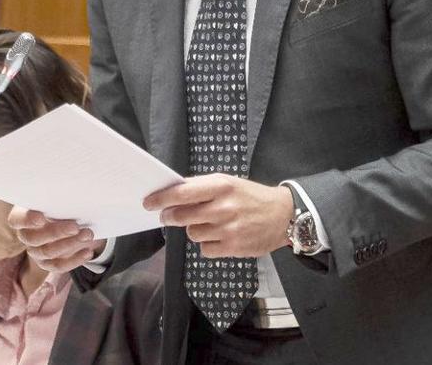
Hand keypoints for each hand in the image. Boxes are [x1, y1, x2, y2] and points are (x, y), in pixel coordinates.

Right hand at [8, 206, 105, 272]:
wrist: (65, 219)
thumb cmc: (56, 203)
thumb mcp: (54, 198)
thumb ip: (56, 198)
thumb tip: (70, 191)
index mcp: (21, 216)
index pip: (17, 220)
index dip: (27, 220)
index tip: (42, 217)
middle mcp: (25, 236)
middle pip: (34, 239)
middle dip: (56, 233)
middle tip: (75, 226)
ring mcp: (35, 252)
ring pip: (48, 253)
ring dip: (70, 244)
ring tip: (88, 234)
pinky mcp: (47, 264)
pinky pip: (58, 266)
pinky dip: (74, 260)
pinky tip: (88, 251)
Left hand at [144, 174, 291, 257]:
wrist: (284, 215)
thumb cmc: (250, 196)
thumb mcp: (228, 182)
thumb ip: (201, 187)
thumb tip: (171, 192)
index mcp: (220, 186)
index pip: (181, 193)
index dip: (161, 199)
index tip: (148, 203)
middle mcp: (223, 207)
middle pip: (181, 216)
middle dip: (170, 216)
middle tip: (168, 216)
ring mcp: (229, 229)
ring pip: (192, 233)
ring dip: (194, 230)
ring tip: (208, 224)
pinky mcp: (234, 247)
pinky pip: (205, 249)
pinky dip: (207, 244)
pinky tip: (219, 236)